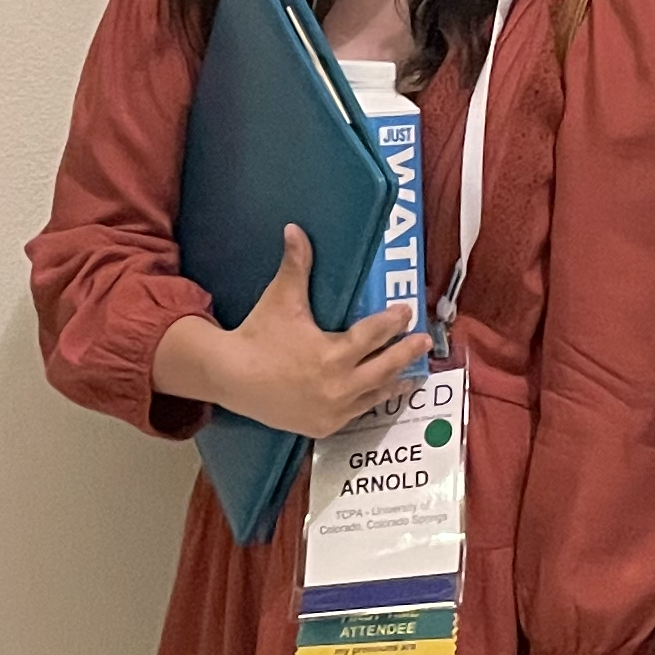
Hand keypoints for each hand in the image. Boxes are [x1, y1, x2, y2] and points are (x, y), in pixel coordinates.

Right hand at [154, 225, 425, 438]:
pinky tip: (378, 395)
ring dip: (395, 381)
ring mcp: (333, 410)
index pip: (374, 335)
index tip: (406, 312)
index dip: (393, 322)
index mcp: (333, 354)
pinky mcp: (323, 425)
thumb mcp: (281, 299)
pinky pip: (356, 413)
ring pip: (374, 394)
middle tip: (424, 341)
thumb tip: (296, 229)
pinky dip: (370, 401)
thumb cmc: (258, 335)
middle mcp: (339, 386)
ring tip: (413, 375)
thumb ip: (296, 265)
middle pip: (385, 367)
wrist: (230, 377)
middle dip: (407, 352)